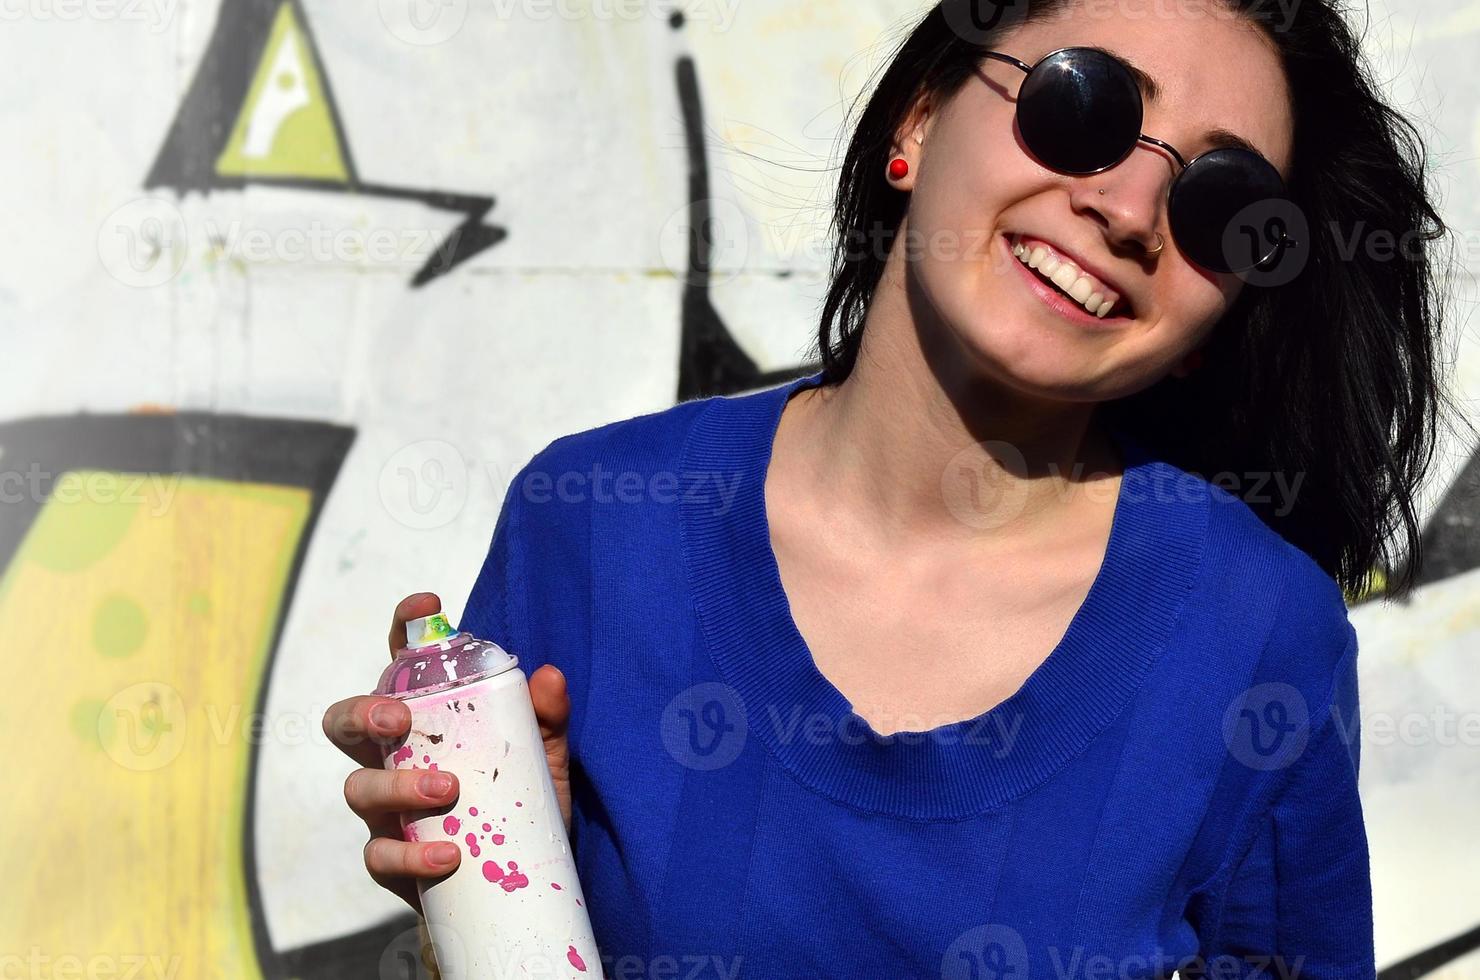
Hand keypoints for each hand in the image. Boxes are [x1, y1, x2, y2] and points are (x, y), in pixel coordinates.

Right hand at [322, 592, 573, 912]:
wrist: (513, 889)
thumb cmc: (518, 808)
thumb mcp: (543, 760)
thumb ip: (546, 720)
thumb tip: (550, 675)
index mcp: (423, 720)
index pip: (400, 664)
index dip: (404, 628)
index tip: (428, 606)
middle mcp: (391, 757)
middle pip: (345, 722)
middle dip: (363, 713)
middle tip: (399, 720)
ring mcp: (385, 809)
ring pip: (359, 787)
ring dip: (399, 786)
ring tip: (449, 791)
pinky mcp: (391, 859)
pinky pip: (379, 854)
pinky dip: (411, 853)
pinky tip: (448, 855)